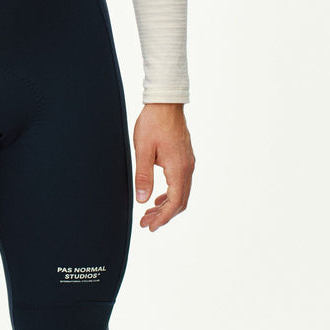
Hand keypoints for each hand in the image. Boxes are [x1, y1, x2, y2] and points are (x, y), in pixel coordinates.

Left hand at [133, 103, 194, 230]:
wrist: (166, 102)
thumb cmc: (153, 122)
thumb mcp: (143, 149)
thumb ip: (143, 176)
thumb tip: (142, 200)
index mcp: (178, 168)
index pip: (174, 203)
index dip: (163, 218)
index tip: (150, 227)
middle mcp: (187, 168)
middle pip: (180, 201)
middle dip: (163, 215)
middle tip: (146, 224)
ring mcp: (188, 162)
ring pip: (181, 193)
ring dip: (166, 205)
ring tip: (149, 213)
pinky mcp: (185, 157)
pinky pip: (181, 183)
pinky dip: (170, 194)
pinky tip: (158, 196)